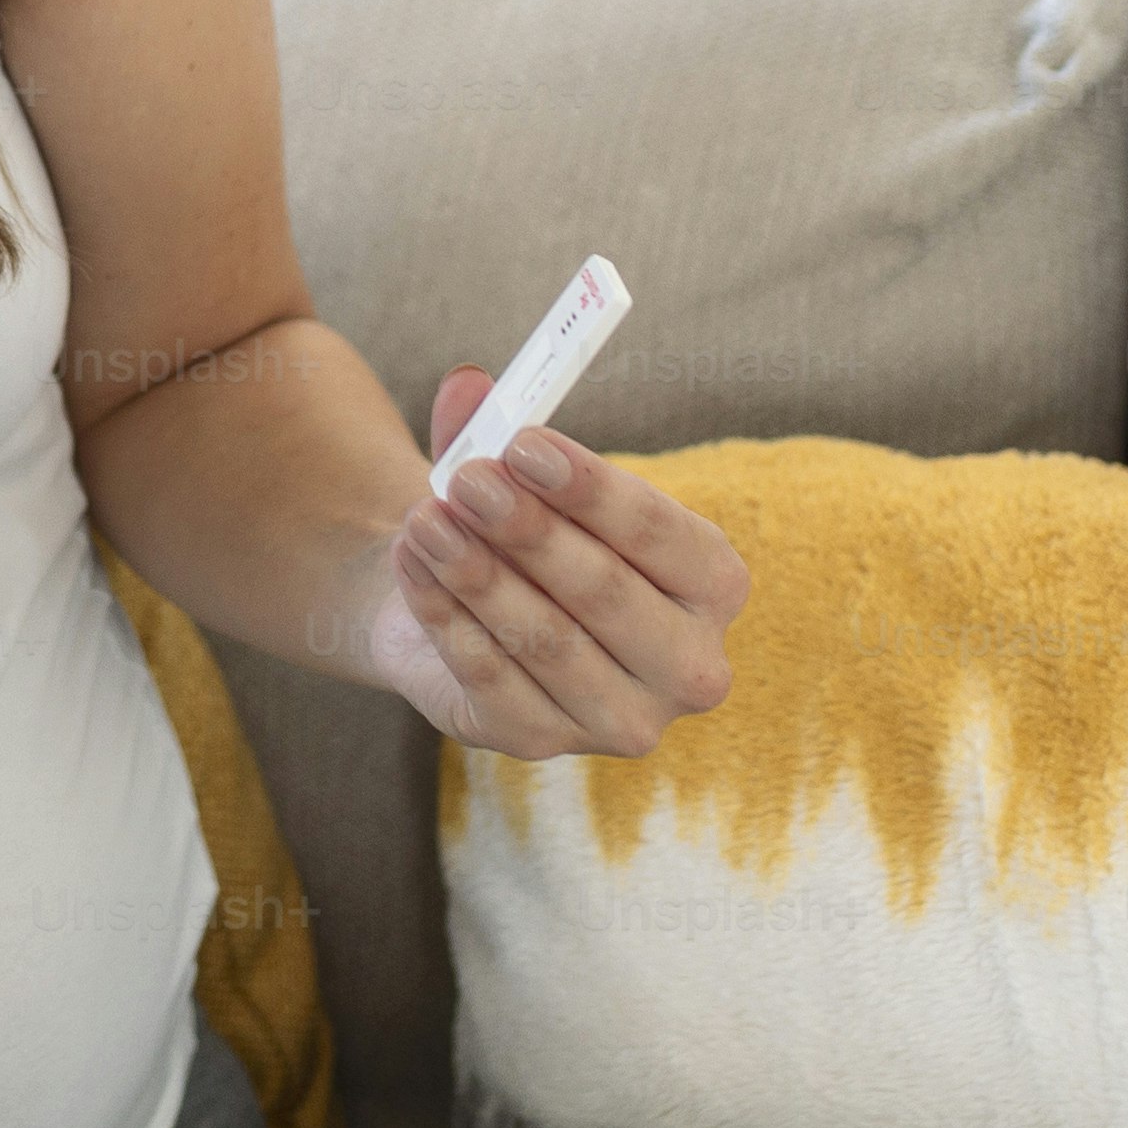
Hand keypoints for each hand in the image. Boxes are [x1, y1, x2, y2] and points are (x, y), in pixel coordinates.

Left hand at [358, 368, 746, 759]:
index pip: (659, 533)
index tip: (524, 445)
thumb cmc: (527, 526)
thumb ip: (497, 424)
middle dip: (530, 531)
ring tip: (424, 518)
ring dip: (477, 573)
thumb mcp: (517, 469)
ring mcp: (621, 719)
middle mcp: (689, 664)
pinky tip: (413, 564)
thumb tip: (467, 385)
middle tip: (468, 480)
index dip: (590, 489)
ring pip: (545, 639)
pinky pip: (490, 677)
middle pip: (607, 592)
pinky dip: (446, 616)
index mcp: (714, 583)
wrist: (472, 603)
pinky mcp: (543, 742)